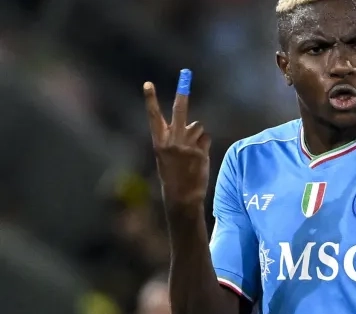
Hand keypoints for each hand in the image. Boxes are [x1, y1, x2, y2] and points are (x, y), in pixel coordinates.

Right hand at [144, 70, 211, 209]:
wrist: (182, 196)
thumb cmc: (173, 175)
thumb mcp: (166, 156)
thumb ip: (175, 138)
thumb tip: (193, 125)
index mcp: (159, 142)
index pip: (153, 117)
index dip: (150, 100)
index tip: (148, 83)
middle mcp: (172, 141)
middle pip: (180, 111)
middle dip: (182, 93)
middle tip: (185, 74)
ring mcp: (187, 146)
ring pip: (198, 126)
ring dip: (197, 135)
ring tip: (192, 151)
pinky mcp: (201, 151)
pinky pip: (206, 138)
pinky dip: (205, 144)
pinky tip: (200, 157)